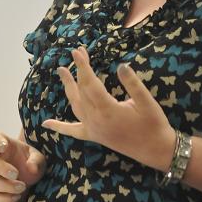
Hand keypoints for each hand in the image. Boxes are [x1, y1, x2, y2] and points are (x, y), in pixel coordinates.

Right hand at [0, 132, 45, 201]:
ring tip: (22, 187)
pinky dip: (3, 198)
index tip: (4, 146)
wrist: (28, 181)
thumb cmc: (31, 163)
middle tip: (16, 174)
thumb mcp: (39, 159)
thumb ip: (36, 160)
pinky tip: (16, 196)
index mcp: (4, 144)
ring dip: (5, 186)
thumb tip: (31, 167)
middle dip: (0, 167)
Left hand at [42, 47, 175, 172]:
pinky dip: (59, 126)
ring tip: (62, 71)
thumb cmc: (153, 124)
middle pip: (81, 90)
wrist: (155, 150)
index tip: (77, 51)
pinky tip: (46, 123)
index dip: (83, 66)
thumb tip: (121, 65)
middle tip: (77, 52)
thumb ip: (132, 83)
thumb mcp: (147, 101)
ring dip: (68, 87)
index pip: (90, 83)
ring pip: (75, 105)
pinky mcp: (95, 136)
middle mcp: (96, 120)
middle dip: (78, 70)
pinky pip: (73, 131)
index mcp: (108, 110)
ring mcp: (93, 129)